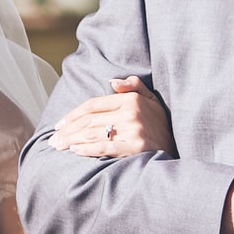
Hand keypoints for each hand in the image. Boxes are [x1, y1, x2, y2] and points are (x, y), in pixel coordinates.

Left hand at [50, 75, 173, 160]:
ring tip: (58, 146)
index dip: (73, 114)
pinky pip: (105, 147)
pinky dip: (87, 149)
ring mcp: (133, 131)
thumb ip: (133, 86)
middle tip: (53, 139)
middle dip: (68, 130)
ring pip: (93, 133)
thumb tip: (111, 82)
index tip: (60, 124)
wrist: (180, 147)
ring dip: (71, 140)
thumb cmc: (161, 125)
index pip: (93, 105)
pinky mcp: (135, 148)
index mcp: (131, 99)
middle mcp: (131, 113)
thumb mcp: (151, 100)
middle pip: (89, 120)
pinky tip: (74, 151)